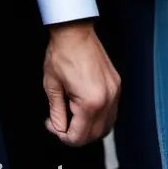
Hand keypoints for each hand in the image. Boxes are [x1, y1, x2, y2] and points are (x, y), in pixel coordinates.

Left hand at [42, 20, 119, 146]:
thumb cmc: (61, 53)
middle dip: (76, 135)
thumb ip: (56, 112)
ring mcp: (114, 92)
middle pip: (95, 135)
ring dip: (90, 128)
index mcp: (90, 102)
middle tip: (60, 124)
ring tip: (72, 118)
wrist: (74, 31)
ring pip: (107, 126)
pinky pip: (112, 111)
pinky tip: (85, 110)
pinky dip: (100, 117)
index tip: (53, 127)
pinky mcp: (116, 85)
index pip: (79, 136)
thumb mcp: (51, 86)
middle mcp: (107, 100)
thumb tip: (57, 127)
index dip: (63, 137)